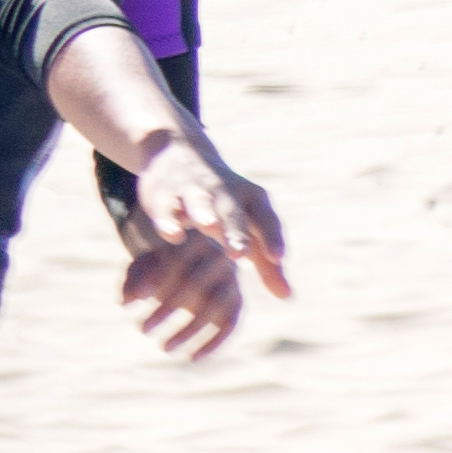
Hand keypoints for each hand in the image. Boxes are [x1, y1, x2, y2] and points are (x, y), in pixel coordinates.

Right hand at [102, 129, 285, 357]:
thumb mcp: (248, 228)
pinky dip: (169, 219)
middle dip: (236, 232)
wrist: (178, 156)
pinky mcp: (164, 193)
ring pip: (201, 203)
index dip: (273, 237)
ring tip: (209, 227)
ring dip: (205, 214)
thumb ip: (266, 264)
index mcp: (253, 200)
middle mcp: (226, 192)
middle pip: (234, 213)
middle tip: (240, 254)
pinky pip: (167, 207)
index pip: (267, 219)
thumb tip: (287, 296)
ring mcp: (194, 191)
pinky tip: (173, 234)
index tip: (279, 258)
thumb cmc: (224, 206)